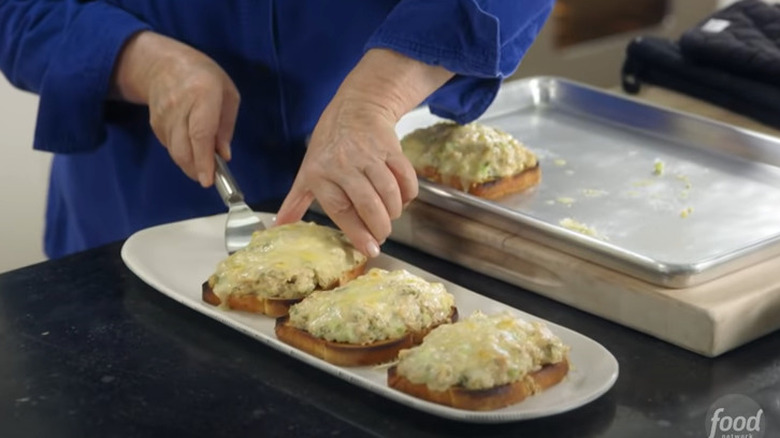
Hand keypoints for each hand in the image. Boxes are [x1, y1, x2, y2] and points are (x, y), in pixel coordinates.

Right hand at [111, 31, 238, 185]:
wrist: (163, 64)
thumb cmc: (204, 77)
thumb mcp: (227, 94)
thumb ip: (226, 125)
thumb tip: (224, 155)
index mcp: (203, 93)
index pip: (200, 134)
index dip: (204, 160)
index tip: (208, 180)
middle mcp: (180, 105)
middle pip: (184, 148)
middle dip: (196, 169)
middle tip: (209, 178)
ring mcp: (163, 115)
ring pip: (175, 151)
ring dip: (189, 164)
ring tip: (203, 166)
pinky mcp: (154, 124)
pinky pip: (169, 146)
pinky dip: (182, 153)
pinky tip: (191, 149)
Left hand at [277, 97, 417, 257]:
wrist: (356, 107)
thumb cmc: (329, 143)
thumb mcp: (307, 171)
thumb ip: (295, 202)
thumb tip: (278, 227)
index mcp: (320, 174)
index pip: (341, 210)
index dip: (358, 232)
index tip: (370, 249)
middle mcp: (343, 164)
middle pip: (368, 205)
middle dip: (380, 227)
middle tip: (382, 235)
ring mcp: (369, 155)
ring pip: (389, 193)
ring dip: (394, 211)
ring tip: (390, 216)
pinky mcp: (391, 147)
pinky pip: (405, 178)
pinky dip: (408, 193)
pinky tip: (402, 198)